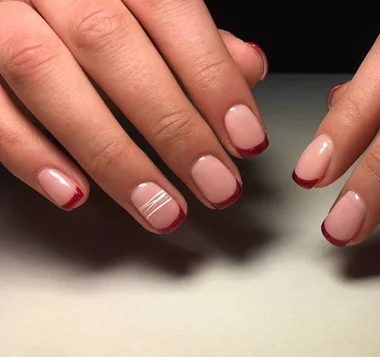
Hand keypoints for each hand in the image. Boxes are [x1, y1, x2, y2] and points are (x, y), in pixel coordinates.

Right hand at [0, 0, 267, 232]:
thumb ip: (190, 33)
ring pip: (46, 75)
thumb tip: (246, 67)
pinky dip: (29, 152)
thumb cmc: (80, 0)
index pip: (170, 12)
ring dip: (111, 155)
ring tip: (160, 209)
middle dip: (173, 128)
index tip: (246, 139)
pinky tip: (75, 192)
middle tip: (216, 186)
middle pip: (111, 46)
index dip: (213, 79)